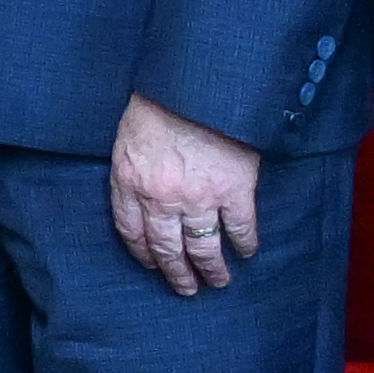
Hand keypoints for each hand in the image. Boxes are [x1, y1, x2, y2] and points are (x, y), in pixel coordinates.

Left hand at [109, 94, 266, 298]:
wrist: (195, 83)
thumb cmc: (158, 102)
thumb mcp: (127, 138)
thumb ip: (132, 171)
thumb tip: (140, 196)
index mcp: (130, 184)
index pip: (132, 232)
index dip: (144, 254)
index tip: (153, 266)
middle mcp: (162, 199)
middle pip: (167, 248)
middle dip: (177, 273)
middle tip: (186, 289)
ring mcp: (199, 198)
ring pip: (203, 247)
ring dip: (211, 269)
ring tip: (218, 281)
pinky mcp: (234, 190)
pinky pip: (239, 228)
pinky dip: (244, 244)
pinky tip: (246, 253)